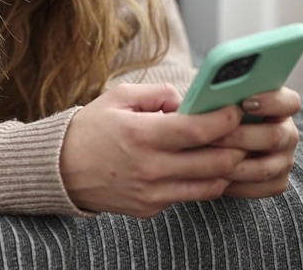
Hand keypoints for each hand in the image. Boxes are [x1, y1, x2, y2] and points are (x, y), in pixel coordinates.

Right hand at [59, 83, 245, 216]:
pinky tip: (200, 165)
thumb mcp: (119, 97)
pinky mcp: (151, 208)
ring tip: (228, 149)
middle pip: (215, 162)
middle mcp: (149, 168)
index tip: (236, 110)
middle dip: (237, 145)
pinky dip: (202, 180)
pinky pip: (190, 196)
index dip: (225, 119)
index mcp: (141, 135)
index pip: (198, 130)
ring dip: (227, 168)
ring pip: (211, 185)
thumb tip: (192, 100)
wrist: (59, 169)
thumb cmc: (91, 129)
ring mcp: (152, 193)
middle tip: (242, 132)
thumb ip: (160, 94)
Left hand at [212, 87, 301, 198]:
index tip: (244, 102)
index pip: (290, 102)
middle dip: (240, 137)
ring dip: (232, 164)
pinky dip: (235, 184)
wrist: (208, 144)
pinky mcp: (277, 182)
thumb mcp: (211, 100)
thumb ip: (213, 95)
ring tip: (205, 158)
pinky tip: (213, 176)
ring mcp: (284, 160)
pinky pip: (260, 188)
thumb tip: (191, 97)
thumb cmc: (209, 114)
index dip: (271, 102)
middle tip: (212, 136)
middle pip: (275, 136)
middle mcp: (286, 133)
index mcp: (278, 106)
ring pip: (265, 167)